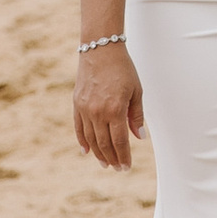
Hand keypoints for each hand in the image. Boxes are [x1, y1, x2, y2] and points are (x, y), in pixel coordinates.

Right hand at [74, 43, 144, 167]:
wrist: (100, 49)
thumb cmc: (122, 69)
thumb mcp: (136, 90)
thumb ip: (136, 115)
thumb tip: (139, 137)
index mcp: (115, 109)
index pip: (119, 141)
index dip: (123, 156)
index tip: (126, 167)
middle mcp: (97, 112)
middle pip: (104, 143)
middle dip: (112, 158)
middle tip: (117, 168)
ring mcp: (85, 109)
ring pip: (91, 138)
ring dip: (98, 153)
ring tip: (105, 163)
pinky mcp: (77, 104)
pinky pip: (78, 127)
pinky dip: (82, 141)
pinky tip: (86, 151)